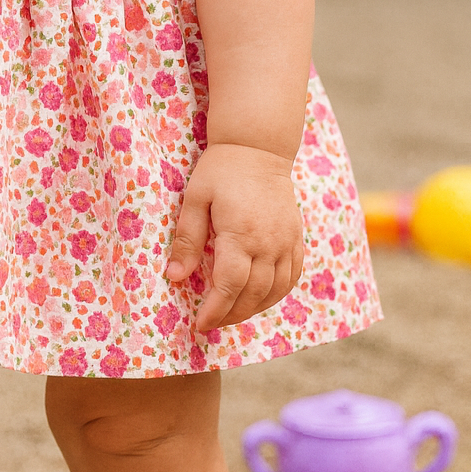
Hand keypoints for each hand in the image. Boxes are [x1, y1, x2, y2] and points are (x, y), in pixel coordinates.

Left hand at [166, 143, 303, 332]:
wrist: (258, 147)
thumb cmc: (220, 170)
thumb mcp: (195, 199)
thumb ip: (187, 239)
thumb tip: (175, 276)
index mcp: (241, 234)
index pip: (228, 286)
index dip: (214, 310)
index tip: (200, 324)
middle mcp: (269, 243)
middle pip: (252, 294)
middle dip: (230, 314)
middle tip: (212, 323)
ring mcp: (286, 242)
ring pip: (274, 291)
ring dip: (253, 309)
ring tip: (231, 314)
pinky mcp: (296, 238)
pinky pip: (291, 277)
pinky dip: (275, 295)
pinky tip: (259, 298)